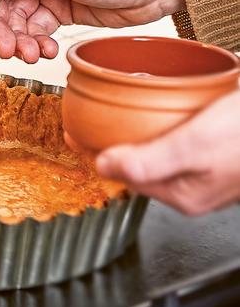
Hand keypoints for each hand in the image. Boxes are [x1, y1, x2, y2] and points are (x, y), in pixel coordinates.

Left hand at [94, 89, 239, 214]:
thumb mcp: (193, 146)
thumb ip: (148, 161)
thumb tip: (103, 168)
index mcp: (184, 195)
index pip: (127, 178)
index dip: (104, 154)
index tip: (82, 136)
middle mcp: (197, 189)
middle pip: (144, 166)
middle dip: (124, 145)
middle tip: (104, 123)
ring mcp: (211, 172)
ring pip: (164, 153)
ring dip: (148, 134)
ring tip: (135, 114)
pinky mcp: (224, 153)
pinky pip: (184, 142)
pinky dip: (172, 127)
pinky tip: (175, 110)